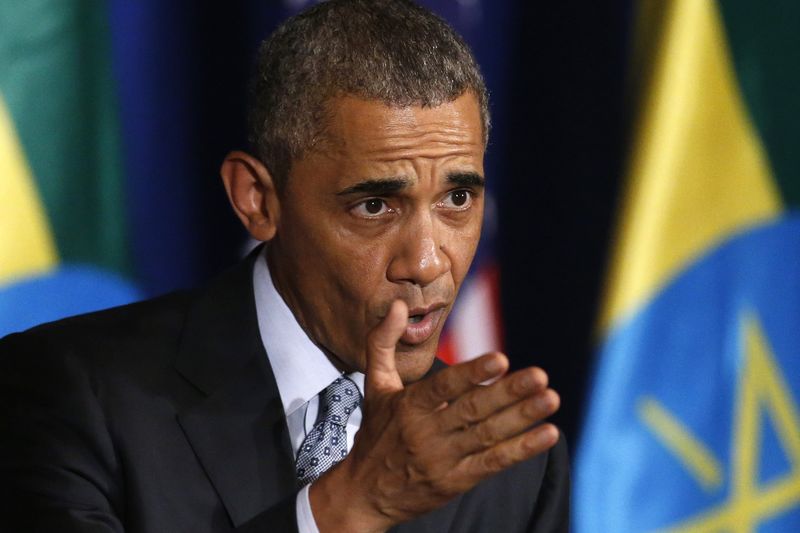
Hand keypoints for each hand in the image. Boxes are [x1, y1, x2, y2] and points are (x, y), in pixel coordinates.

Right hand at [309, 300, 559, 532]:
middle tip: (540, 376)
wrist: (365, 494)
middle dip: (509, 393)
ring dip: (522, 418)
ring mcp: (443, 459)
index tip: (500, 359)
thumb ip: (384, 342)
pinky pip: (492, 463)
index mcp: (408, 406)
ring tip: (550, 399)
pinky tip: (547, 434)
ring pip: (488, 435)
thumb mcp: (375, 385)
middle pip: (473, 410)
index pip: (443, 387)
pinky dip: (521, 450)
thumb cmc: (375, 433)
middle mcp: (426, 432)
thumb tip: (399, 304)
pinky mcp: (456, 481)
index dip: (472, 373)